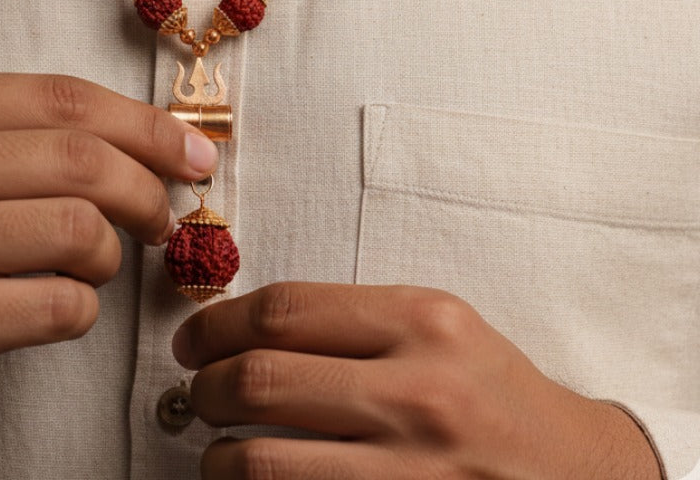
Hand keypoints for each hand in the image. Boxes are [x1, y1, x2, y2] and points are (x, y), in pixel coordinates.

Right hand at [0, 72, 217, 478]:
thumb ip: (13, 131)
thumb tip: (145, 138)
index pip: (65, 98)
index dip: (146, 124)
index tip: (192, 150)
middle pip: (84, 159)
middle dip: (149, 189)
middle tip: (164, 215)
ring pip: (82, 232)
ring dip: (112, 255)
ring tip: (97, 263)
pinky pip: (62, 305)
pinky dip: (83, 306)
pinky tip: (60, 303)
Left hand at [173, 282, 660, 478]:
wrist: (578, 473)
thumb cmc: (493, 392)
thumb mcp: (439, 326)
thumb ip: (353, 319)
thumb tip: (245, 326)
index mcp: (422, 322)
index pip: (284, 310)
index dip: (218, 324)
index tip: (195, 339)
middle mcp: (417, 392)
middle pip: (261, 378)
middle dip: (206, 386)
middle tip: (198, 390)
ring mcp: (412, 471)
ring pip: (262, 460)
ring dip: (218, 455)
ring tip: (218, 447)